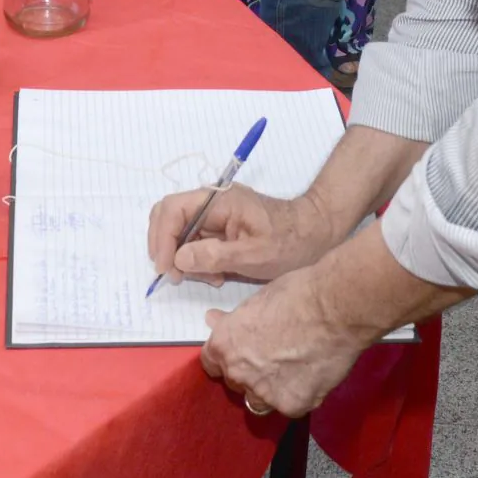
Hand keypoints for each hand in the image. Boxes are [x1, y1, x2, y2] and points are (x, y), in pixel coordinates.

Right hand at [148, 185, 339, 286]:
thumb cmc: (290, 242)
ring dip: (185, 257)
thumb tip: (179, 258)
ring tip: (209, 278)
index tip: (166, 269)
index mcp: (218, 200)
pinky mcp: (220, 226)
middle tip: (177, 277)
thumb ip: (216, 256)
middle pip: (169, 217)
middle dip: (167, 248)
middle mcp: (212, 201)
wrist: (316, 234)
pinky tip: (216, 275)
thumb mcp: (254, 255)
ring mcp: (215, 213)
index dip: (161, 239)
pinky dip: (198, 260)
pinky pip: (196, 240)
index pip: (172, 210)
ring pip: (180, 232)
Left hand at [199, 266, 366, 418]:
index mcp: (224, 346)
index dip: (227, 358)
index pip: (211, 363)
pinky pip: (292, 405)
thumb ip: (235, 321)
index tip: (240, 353)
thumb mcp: (256, 301)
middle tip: (274, 357)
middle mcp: (238, 373)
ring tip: (294, 369)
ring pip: (261, 400)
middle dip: (250, 373)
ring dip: (271, 390)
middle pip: (236, 383)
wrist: (334, 309)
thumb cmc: (295, 294)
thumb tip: (214, 319)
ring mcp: (265, 393)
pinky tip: (313, 375)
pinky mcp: (292, 405)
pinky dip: (301, 394)